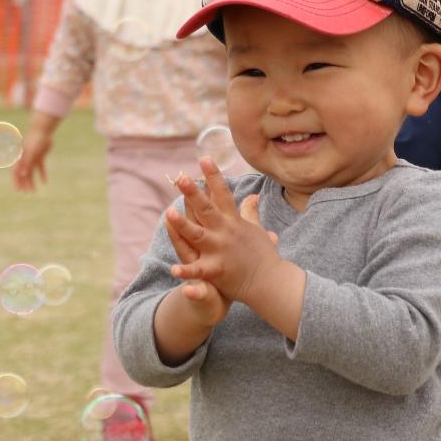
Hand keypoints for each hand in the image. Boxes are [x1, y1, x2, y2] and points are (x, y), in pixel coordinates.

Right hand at [12, 117, 56, 190]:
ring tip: (34, 190)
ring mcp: (32, 157)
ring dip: (32, 181)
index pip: (16, 172)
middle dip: (25, 183)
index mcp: (20, 158)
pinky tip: (45, 181)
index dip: (17, 181)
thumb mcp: (31, 153)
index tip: (19, 190)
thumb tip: (22, 175)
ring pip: (31, 172)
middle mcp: (25, 158)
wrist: (43, 130)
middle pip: (23, 174)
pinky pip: (40, 167)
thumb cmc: (35, 140)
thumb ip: (27, 164)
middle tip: (27, 192)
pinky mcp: (40, 155)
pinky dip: (42, 174)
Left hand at [166, 159, 285, 306]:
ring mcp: (220, 251)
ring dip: (183, 224)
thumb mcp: (257, 230)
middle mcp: (226, 233)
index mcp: (234, 222)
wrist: (271, 282)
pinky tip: (174, 269)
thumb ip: (250, 212)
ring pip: (198, 235)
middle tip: (181, 178)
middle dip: (194, 193)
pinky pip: (198, 271)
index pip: (223, 194)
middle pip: (207, 210)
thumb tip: (253, 195)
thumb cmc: (263, 255)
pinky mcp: (217, 271)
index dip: (213, 176)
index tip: (204, 158)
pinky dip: (186, 271)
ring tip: (169, 213)